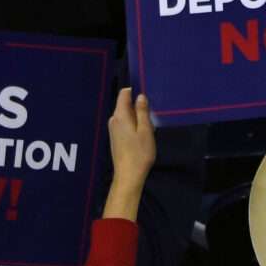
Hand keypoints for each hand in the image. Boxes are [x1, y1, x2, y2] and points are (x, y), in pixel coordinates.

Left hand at [104, 88, 155, 220]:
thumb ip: (143, 112)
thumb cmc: (139, 153)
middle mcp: (113, 120)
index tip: (147, 93)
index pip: (124, 94)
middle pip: (125, 105)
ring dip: (137, 117)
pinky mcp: (115, 138)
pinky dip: (133, 125)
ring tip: (149, 126)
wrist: (128, 175)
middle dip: (138, 106)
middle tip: (152, 114)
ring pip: (126, 115)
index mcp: (120, 115)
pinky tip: (142, 135)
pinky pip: (124, 125)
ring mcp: (113, 130)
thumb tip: (140, 96)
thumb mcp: (146, 130)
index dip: (135, 90)